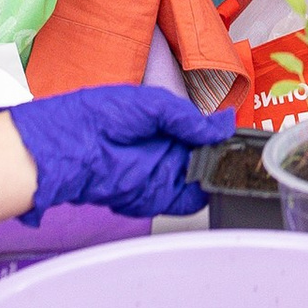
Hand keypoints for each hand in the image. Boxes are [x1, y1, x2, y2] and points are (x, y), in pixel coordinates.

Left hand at [14, 82, 218, 222]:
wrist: (72, 145)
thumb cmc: (101, 114)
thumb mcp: (154, 104)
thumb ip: (189, 118)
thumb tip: (224, 123)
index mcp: (164, 124)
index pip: (200, 132)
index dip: (218, 134)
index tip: (235, 135)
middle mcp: (163, 150)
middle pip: (203, 158)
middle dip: (220, 157)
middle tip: (236, 154)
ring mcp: (159, 174)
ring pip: (197, 181)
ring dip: (212, 177)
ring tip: (223, 168)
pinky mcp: (152, 197)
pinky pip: (182, 203)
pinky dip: (197, 197)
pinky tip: (207, 185)